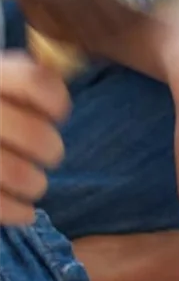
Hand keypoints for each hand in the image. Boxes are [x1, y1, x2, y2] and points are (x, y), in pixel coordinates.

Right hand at [0, 52, 69, 223]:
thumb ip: (25, 77)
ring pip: (15, 172)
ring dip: (34, 183)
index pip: (34, 80)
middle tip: (50, 154)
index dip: (56, 99)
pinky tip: (25, 213)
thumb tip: (61, 68)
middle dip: (49, 149)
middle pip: (32, 133)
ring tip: (35, 184)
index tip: (58, 113)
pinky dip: (16, 211)